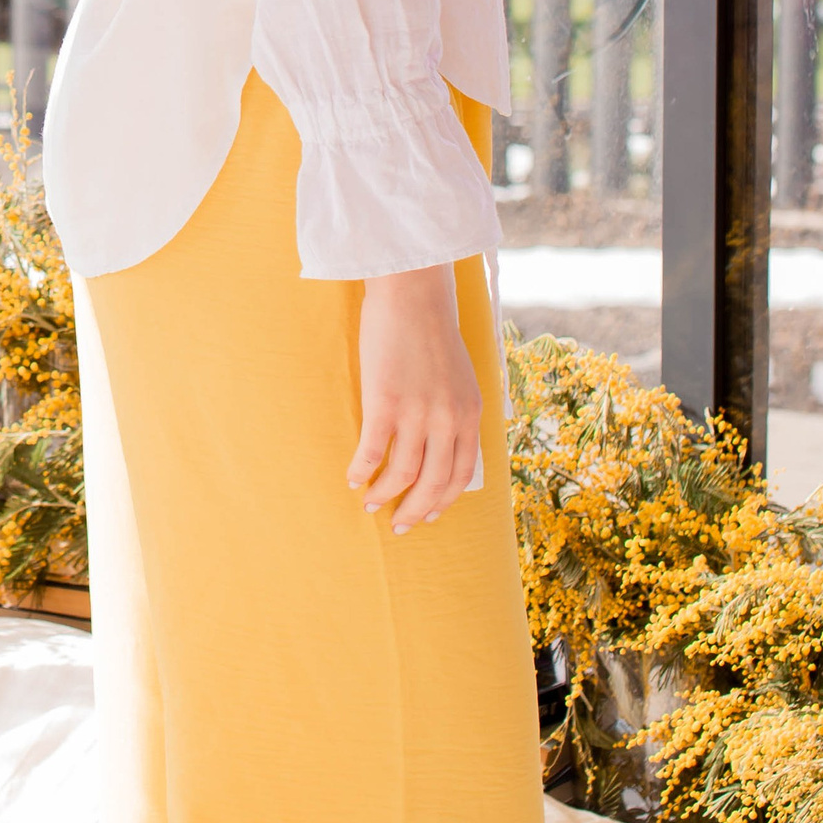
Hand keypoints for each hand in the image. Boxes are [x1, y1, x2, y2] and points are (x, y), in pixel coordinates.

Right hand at [347, 266, 483, 533]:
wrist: (413, 296)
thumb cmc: (432, 333)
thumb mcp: (460, 379)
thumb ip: (457, 413)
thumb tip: (446, 447)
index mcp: (469, 415)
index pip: (461, 475)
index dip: (442, 502)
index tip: (427, 516)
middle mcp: (448, 419)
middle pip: (433, 483)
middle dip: (415, 511)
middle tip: (399, 526)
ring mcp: (417, 412)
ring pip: (403, 474)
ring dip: (384, 494)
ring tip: (370, 503)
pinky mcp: (385, 402)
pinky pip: (372, 450)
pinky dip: (361, 470)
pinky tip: (352, 477)